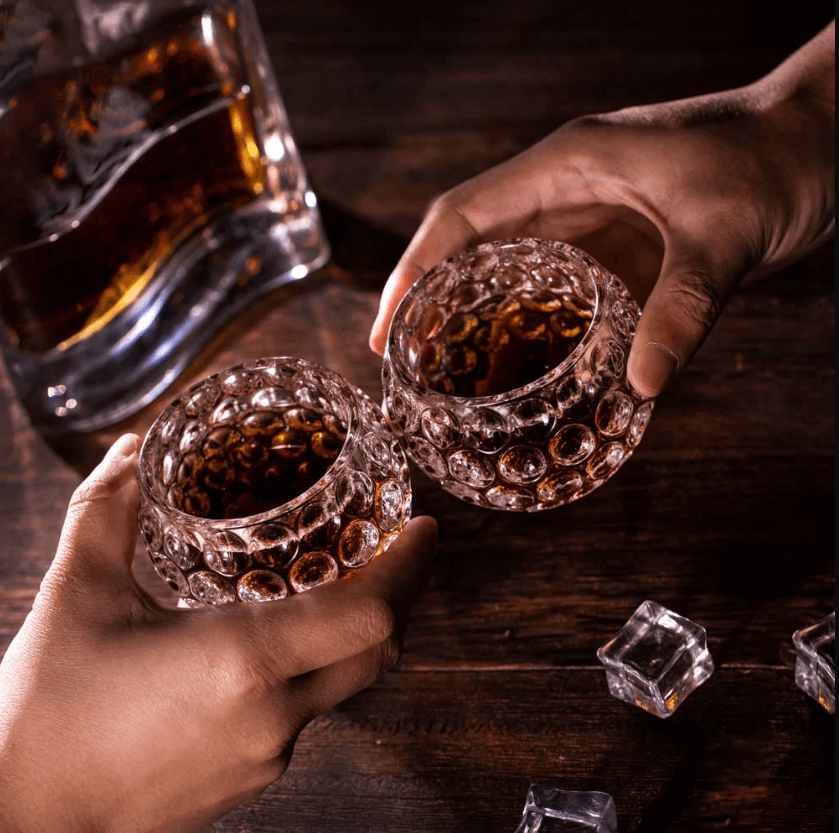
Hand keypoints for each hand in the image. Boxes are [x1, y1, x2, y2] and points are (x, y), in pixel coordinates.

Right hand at [0, 435, 436, 832]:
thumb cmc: (42, 710)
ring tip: (341, 582)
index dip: (409, 568)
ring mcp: (269, 757)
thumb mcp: (76, 590)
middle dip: (399, 595)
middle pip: (380, 651)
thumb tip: (130, 450)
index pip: (370, 615)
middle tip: (396, 546)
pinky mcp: (252, 782)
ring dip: (357, 631)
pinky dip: (318, 666)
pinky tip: (283, 642)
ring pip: (347, 683)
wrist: (19, 819)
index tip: (424, 527)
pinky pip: (310, 712)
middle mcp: (273, 715)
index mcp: (243, 663)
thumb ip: (107, 510)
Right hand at [369, 22, 834, 396]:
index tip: (386, 326)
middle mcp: (568, 193)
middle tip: (403, 366)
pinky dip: (534, 332)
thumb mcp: (726, 231)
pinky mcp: (620, 253)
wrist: (822, 143)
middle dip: (430, 303)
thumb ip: (683, 305)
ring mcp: (593, 224)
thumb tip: (642, 385)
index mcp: (569, 167)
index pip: (463, 214)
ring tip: (448, 380)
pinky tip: (526, 372)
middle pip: (471, 248)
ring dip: (475, 322)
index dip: (415, 268)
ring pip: (510, 274)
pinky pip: (559, 295)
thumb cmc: (775, 158)